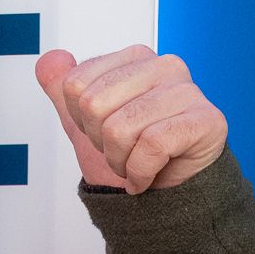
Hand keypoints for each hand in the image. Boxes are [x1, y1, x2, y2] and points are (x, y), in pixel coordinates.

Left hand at [34, 47, 226, 193]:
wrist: (167, 195)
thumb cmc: (133, 153)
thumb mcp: (86, 122)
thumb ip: (62, 89)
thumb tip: (49, 60)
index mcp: (135, 58)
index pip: (75, 86)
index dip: (82, 121)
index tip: (105, 132)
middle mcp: (164, 66)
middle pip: (94, 105)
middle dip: (101, 142)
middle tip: (124, 151)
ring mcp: (188, 91)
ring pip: (120, 128)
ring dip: (120, 162)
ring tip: (137, 164)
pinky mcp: (205, 120)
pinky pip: (151, 146)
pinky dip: (141, 173)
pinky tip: (149, 176)